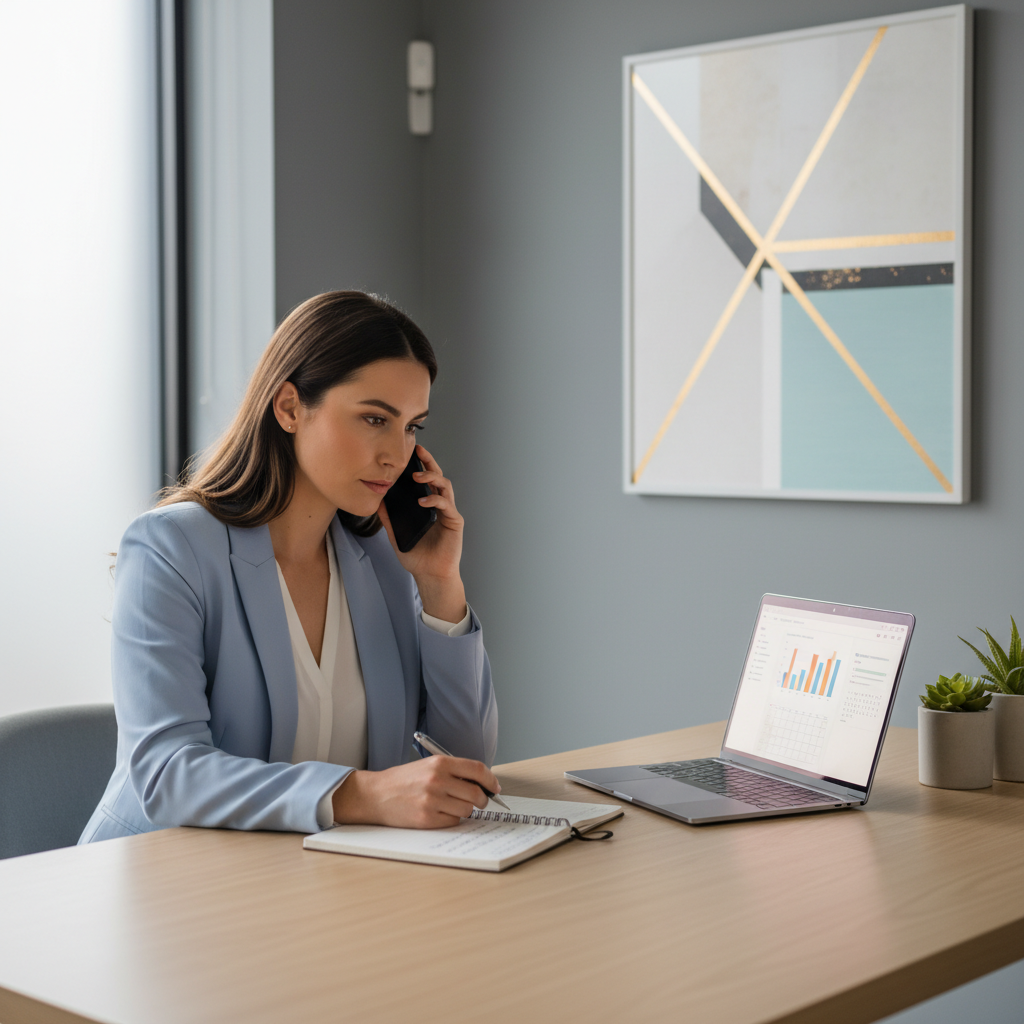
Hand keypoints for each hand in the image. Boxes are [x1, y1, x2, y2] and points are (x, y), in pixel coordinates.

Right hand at [332, 755, 500, 827]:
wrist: (375, 795)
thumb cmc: (403, 780)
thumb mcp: (428, 766)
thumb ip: (454, 771)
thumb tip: (483, 783)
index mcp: (440, 763)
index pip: (477, 769)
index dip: (491, 780)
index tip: (495, 787)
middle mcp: (438, 780)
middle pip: (476, 793)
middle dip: (482, 799)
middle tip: (478, 801)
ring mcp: (432, 801)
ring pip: (467, 810)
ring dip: (465, 810)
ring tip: (452, 806)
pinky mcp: (427, 819)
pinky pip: (453, 822)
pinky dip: (452, 820)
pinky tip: (441, 814)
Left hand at [377, 444, 466, 622]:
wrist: (430, 575)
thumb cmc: (417, 556)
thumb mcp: (395, 534)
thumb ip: (388, 518)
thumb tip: (377, 501)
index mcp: (428, 506)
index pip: (426, 480)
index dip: (421, 464)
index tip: (411, 451)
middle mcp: (440, 506)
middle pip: (438, 476)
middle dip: (429, 461)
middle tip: (419, 450)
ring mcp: (449, 512)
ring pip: (445, 486)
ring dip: (432, 477)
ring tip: (417, 476)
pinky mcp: (455, 522)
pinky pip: (447, 505)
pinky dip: (434, 500)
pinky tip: (423, 502)